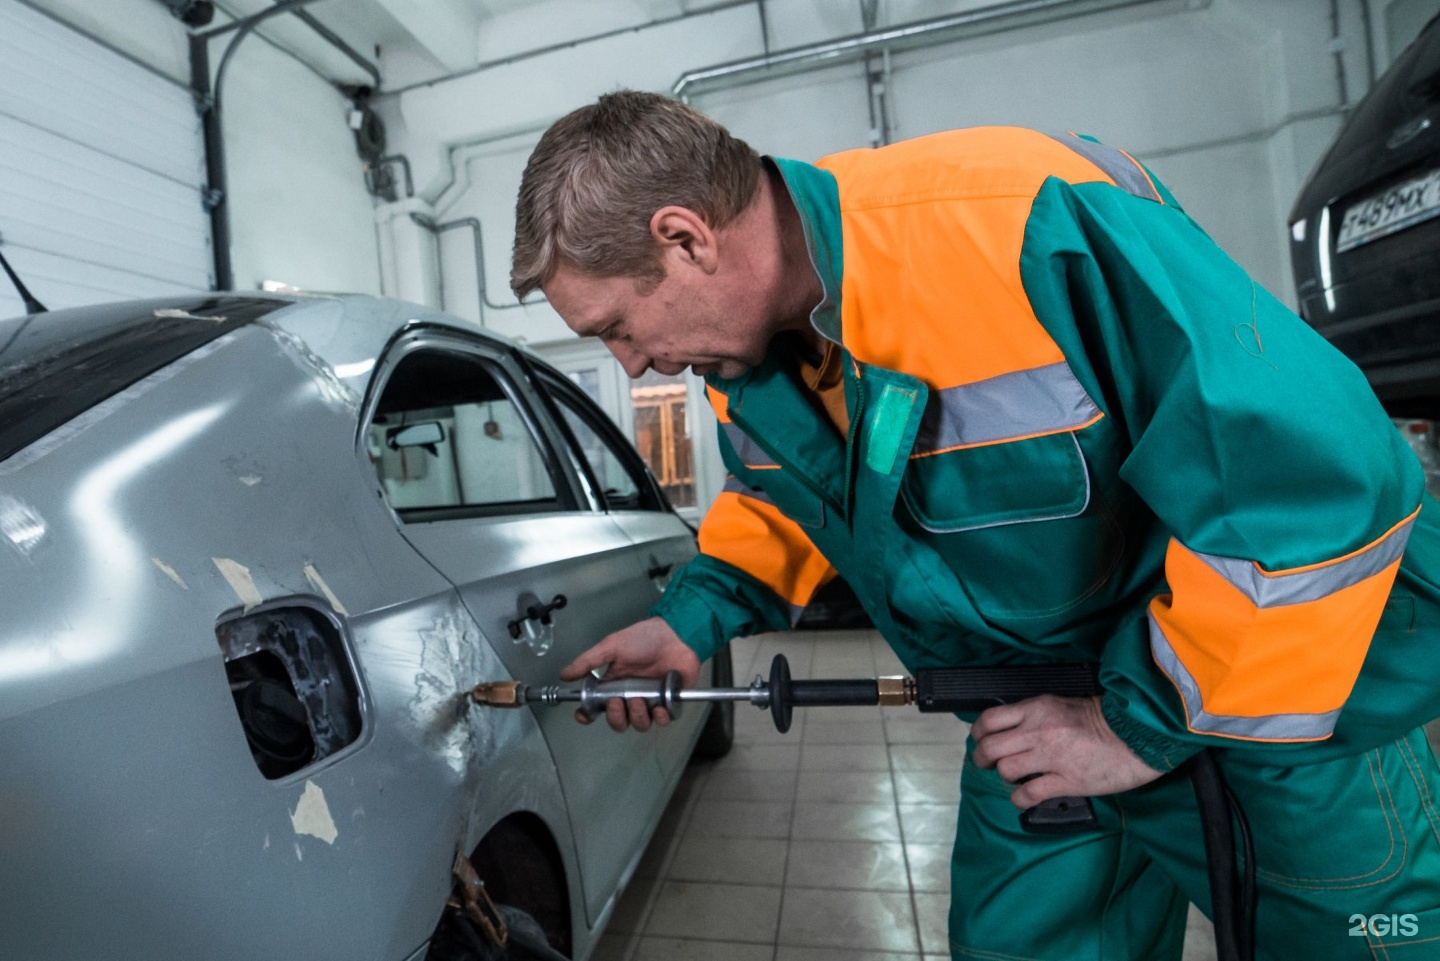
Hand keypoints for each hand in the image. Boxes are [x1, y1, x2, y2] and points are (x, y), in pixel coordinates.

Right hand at [559, 617, 700, 732]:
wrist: (676, 634)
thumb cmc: (644, 638)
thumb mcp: (612, 646)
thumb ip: (588, 662)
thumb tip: (564, 675)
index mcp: (614, 685)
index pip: (596, 707)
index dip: (588, 715)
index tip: (585, 715)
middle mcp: (630, 696)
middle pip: (618, 722)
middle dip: (616, 717)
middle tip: (619, 701)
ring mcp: (650, 701)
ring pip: (640, 724)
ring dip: (638, 716)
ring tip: (641, 699)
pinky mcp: (669, 702)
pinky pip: (663, 720)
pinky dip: (660, 717)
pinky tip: (660, 706)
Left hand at [969, 695, 1162, 808]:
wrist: (1138, 735)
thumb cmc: (1103, 719)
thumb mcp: (1063, 704)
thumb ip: (1035, 714)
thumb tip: (1011, 728)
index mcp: (1037, 708)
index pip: (990, 719)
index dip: (978, 734)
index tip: (981, 741)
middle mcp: (1038, 730)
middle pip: (990, 747)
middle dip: (983, 759)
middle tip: (988, 764)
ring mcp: (1052, 757)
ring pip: (1006, 770)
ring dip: (1005, 776)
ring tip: (1013, 778)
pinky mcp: (1067, 781)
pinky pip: (1029, 793)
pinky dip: (1019, 799)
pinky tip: (1023, 798)